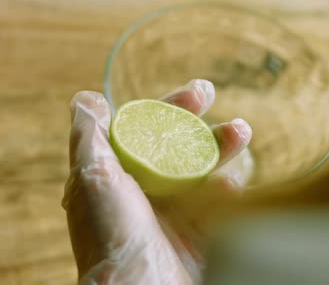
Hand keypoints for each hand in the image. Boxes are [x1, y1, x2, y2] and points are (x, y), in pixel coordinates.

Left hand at [63, 80, 251, 283]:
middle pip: (179, 146)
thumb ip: (89, 135)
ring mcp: (175, 214)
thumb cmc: (110, 235)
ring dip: (222, 147)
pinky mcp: (199, 234)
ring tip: (241, 132)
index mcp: (120, 177)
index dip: (171, 108)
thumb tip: (87, 98)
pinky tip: (233, 183)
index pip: (147, 131)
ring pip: (204, 170)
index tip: (196, 94)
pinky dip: (230, 190)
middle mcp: (147, 193)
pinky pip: (220, 205)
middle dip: (199, 120)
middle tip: (216, 96)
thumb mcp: (91, 176)